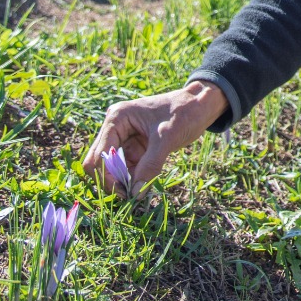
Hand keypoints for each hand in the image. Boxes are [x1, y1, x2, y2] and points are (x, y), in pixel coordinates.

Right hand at [82, 80, 227, 190]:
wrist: (200, 105)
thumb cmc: (184, 112)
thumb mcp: (167, 137)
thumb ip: (150, 164)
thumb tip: (136, 193)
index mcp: (117, 118)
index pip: (99, 154)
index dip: (107, 176)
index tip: (125, 192)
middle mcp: (115, 128)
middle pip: (99, 162)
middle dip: (112, 180)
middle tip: (130, 195)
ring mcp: (124, 138)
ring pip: (112, 168)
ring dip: (122, 182)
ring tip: (139, 193)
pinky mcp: (135, 147)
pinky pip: (125, 169)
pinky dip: (131, 179)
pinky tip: (143, 186)